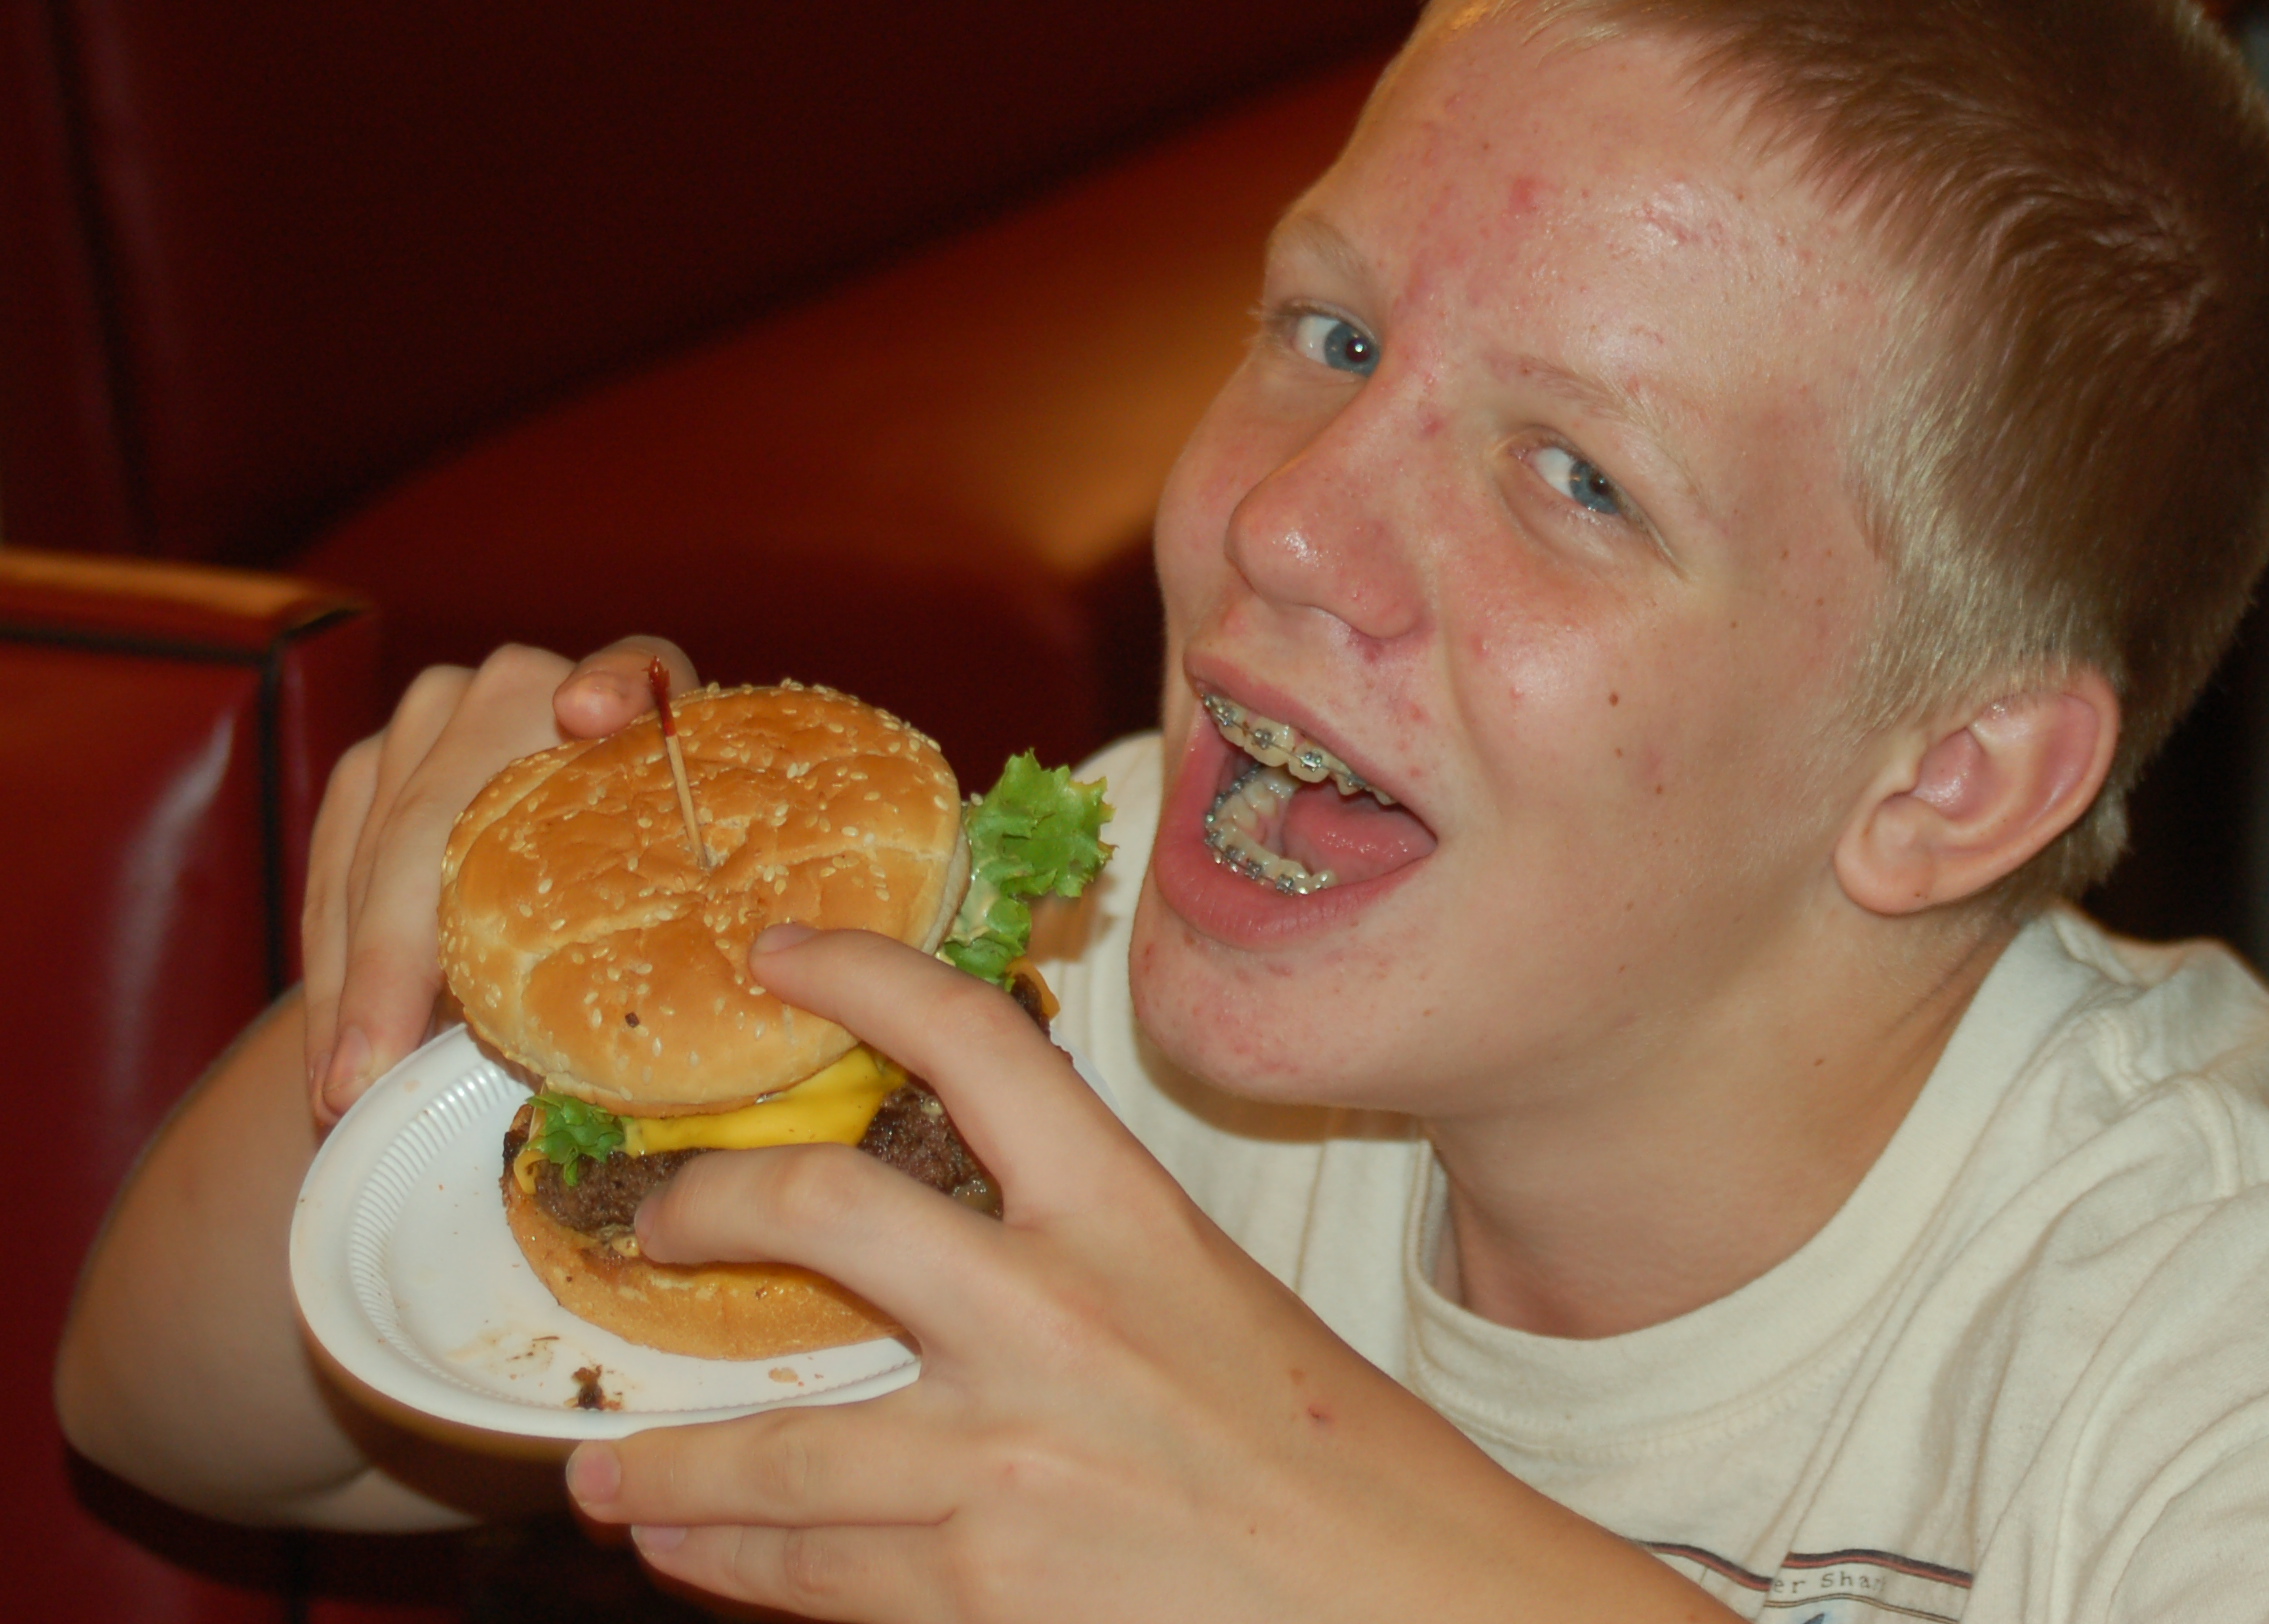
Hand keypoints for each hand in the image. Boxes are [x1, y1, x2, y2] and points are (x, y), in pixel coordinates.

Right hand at [303, 636, 698, 1123]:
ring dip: (356, 984)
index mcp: (638, 696)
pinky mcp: (370, 764)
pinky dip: (336, 971)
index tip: (586, 712)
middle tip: (372, 1069)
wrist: (560, 863)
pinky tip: (335, 1053)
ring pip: (379, 855)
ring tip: (345, 1089)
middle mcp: (528, 685)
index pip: (634, 672)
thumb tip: (603, 1035)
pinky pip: (335, 873)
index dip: (613, 686)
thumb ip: (643, 928)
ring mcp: (436, 716)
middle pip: (448, 814)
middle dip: (401, 954)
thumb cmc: (634, 902)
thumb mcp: (661, 910)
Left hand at [564, 931, 1730, 1623]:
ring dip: (671, 1469)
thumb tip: (936, 1265)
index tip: (778, 955)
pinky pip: (812, 1575)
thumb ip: (1083, 1269)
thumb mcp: (1211, 1310)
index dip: (859, 971)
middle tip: (646, 1227)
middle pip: (820, 1204)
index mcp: (1129, 1216)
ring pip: (774, 1447)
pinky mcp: (981, 1591)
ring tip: (612, 1476)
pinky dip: (733, 1568)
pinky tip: (695, 1560)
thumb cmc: (1334, 1463)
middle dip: (700, 1211)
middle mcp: (1054, 1311)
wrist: (1410, 1601)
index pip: (976, 1038)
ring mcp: (1005, 1457)